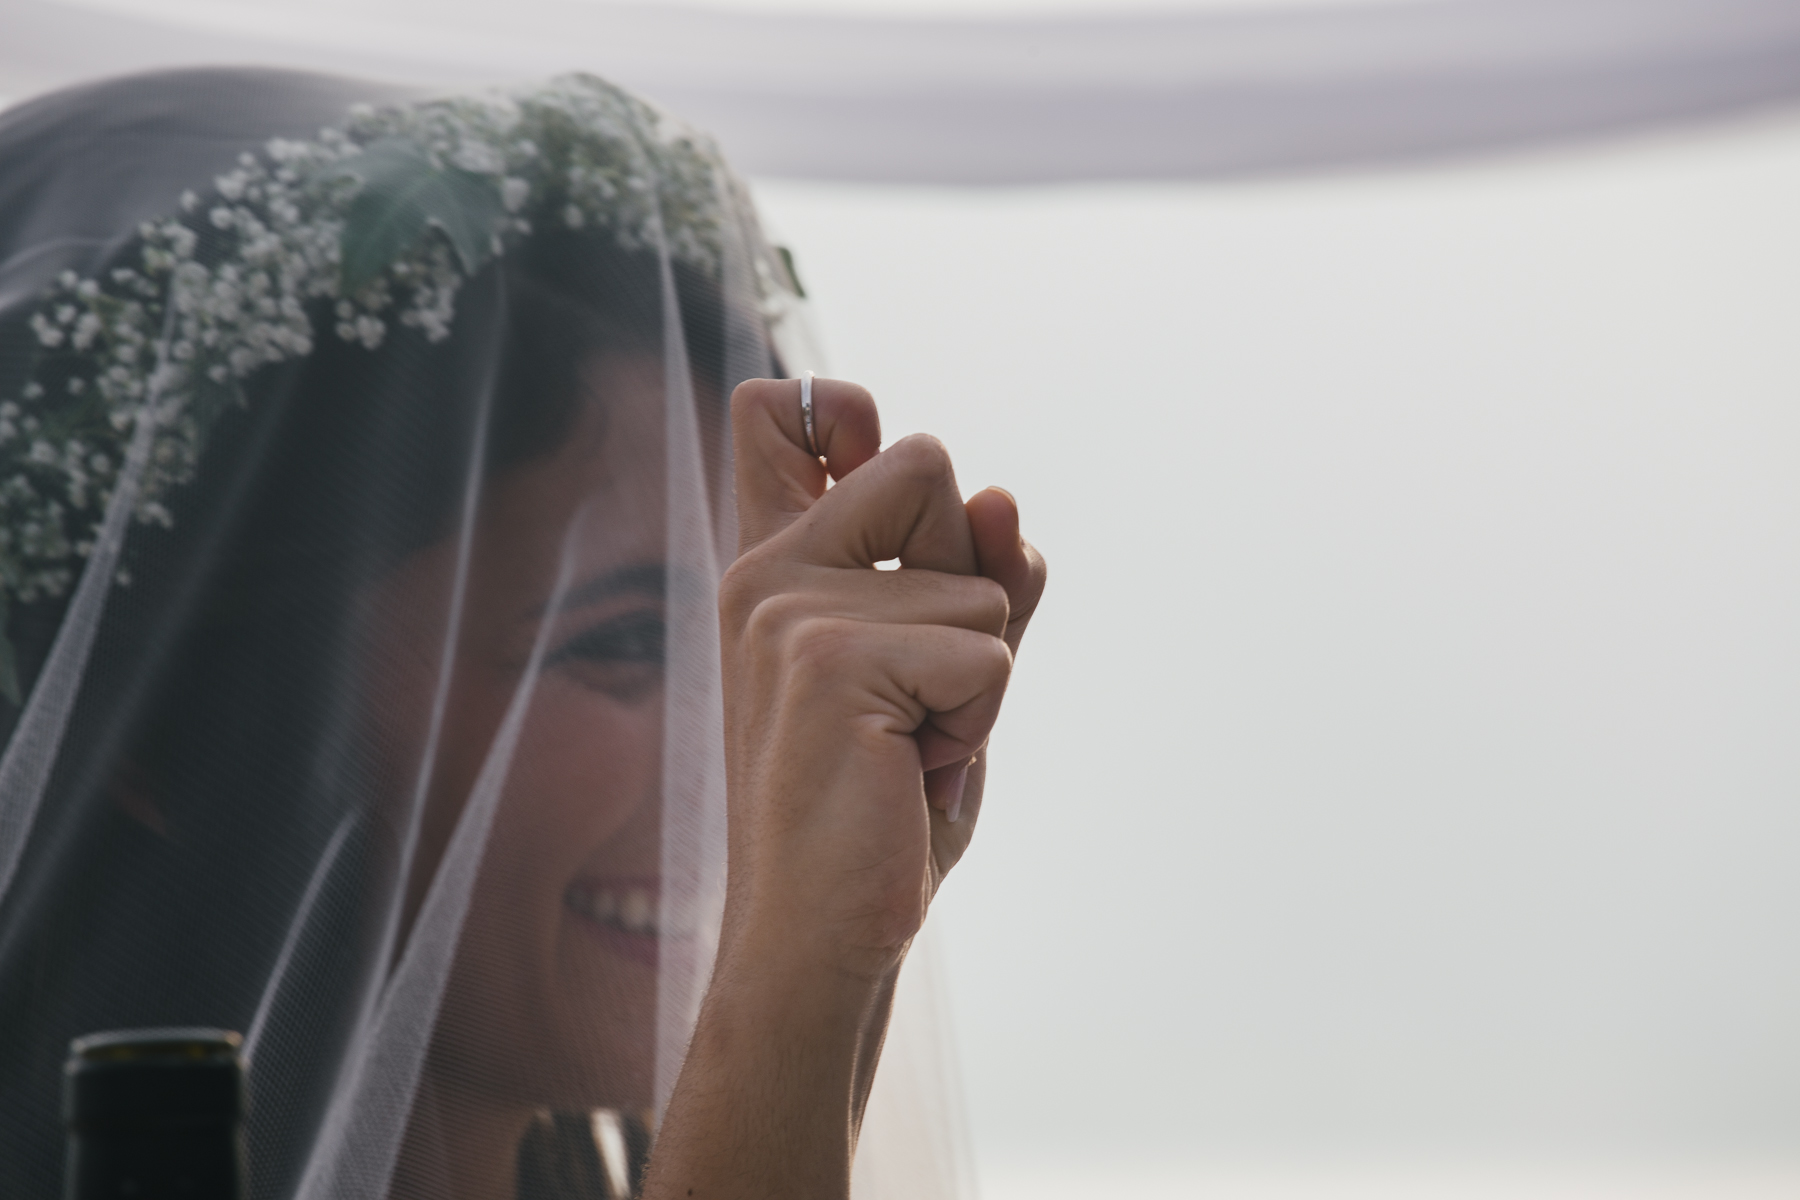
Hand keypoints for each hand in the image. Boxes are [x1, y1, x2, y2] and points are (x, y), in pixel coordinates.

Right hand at [718, 376, 1046, 977]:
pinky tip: (908, 770)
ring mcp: (789, 608)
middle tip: (915, 688)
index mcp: (775, 569)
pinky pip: (988, 652)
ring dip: (980, 676)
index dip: (841, 406)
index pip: (776, 414)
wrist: (823, 930)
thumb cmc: (878, 810)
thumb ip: (975, 580)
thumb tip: (1003, 498)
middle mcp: (768, 572)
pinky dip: (978, 720)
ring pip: (981, 580)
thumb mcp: (941, 678)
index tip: (859, 439)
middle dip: (968, 573)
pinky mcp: (828, 657)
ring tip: (906, 745)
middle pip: (927, 464)